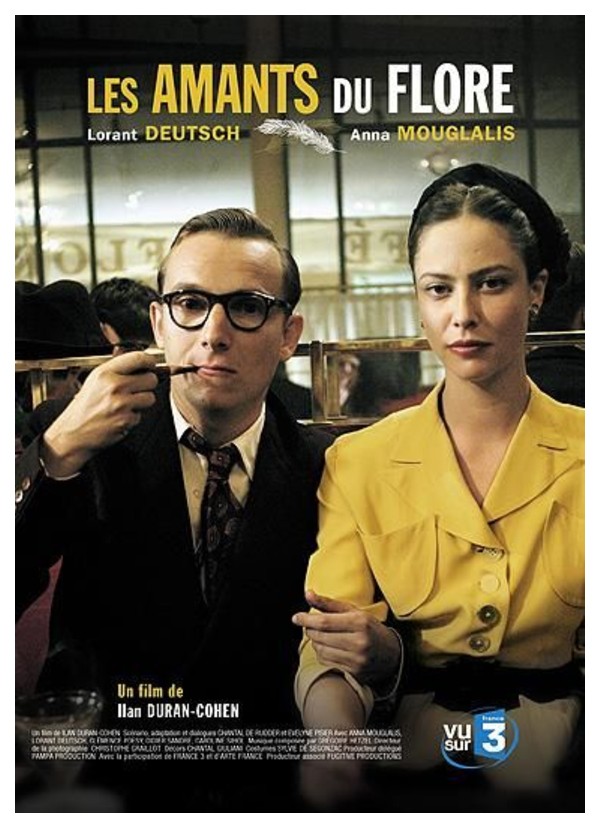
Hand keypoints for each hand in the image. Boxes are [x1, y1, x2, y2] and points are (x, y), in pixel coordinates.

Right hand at [41, 351, 158, 476]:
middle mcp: (114, 386)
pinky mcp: (125, 420)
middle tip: (136, 389)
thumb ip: (116, 370)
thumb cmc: (83, 408)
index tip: (151, 365)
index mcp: (105, 372)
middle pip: (150, 379)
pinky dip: (132, 418)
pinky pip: (141, 415)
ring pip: (150, 398)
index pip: (138, 358)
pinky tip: (119, 417)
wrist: (72, 433)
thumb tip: (139, 362)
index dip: (150, 361)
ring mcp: (121, 403)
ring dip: (141, 402)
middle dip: (146, 385)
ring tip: (126, 405)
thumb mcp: (94, 381)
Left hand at [292, 589, 400, 685]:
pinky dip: (322, 653)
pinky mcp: (354, 672)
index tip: (296, 618)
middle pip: (321, 636)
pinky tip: (328, 647)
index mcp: (360, 622)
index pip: (325, 622)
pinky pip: (327, 662)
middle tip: (310, 625)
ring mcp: (357, 659)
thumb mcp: (354, 611)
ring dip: (315, 642)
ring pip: (322, 650)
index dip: (307, 619)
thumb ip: (329, 603)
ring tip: (321, 636)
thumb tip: (308, 594)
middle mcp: (359, 642)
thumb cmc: (370, 628)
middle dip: (310, 630)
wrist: (392, 654)